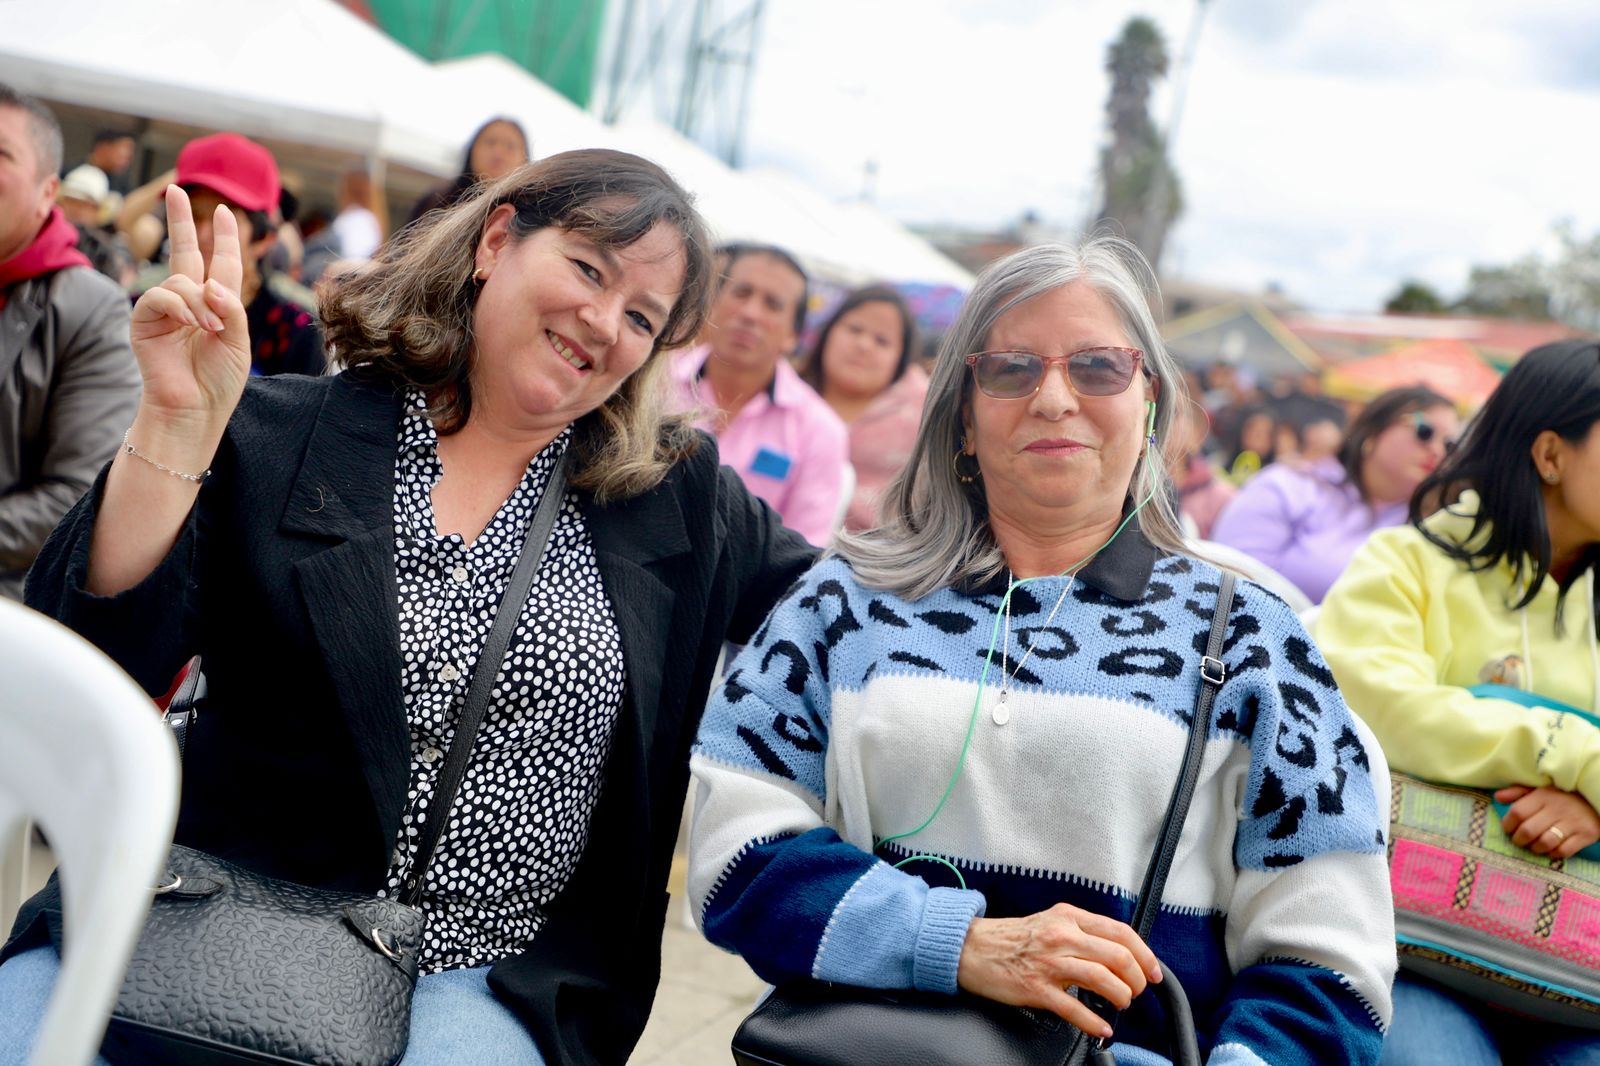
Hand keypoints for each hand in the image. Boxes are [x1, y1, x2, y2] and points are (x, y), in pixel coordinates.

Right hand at [128, 186, 250, 435]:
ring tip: (210, 329)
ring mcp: (165, 310)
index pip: (220, 264)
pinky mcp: (144, 320)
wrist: (195, 409)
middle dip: (181, 221)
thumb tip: (209, 285)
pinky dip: (181, 308)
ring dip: (200, 302)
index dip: (223, 239)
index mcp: (217, 305)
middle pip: (185, 252)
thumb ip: (231, 309)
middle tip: (174, 190)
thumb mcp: (239, 341)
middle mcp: (190, 302)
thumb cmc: (219, 380)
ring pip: (181, 281)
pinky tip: (194, 326)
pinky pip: (161, 296)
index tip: (224, 213)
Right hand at [956, 903, 1160, 1039]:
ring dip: (1121, 998)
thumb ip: (1082, 931)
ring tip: (1121, 1005)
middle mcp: (1061, 936)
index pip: (1121, 932)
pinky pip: (1074, 1009)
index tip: (1153, 971)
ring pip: (1102, 980)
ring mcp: (1049, 963)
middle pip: (1118, 957)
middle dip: (1137, 980)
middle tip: (1136, 991)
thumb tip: (1117, 951)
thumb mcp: (1051, 921)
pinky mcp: (1036, 988)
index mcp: (1069, 917)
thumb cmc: (1012, 938)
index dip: (1145, 954)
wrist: (971, 948)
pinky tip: (1101, 1028)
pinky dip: (1094, 1023)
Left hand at [1495, 785, 1599, 858]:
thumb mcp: (1540, 788)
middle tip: (1518, 840)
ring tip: (1533, 846)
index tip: (1508, 828)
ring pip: (1545, 843)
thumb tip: (1497, 797)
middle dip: (1518, 840)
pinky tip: (1550, 850)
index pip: (1517, 812)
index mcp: (1543, 796)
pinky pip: (1564, 851)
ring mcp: (1573, 823)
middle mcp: (1557, 809)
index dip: (1507, 824)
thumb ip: (1518, 792)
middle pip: (1528, 831)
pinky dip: (1553, 854)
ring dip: (1534, 848)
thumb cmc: (1562, 795)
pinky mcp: (1586, 835)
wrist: (1595, 798)